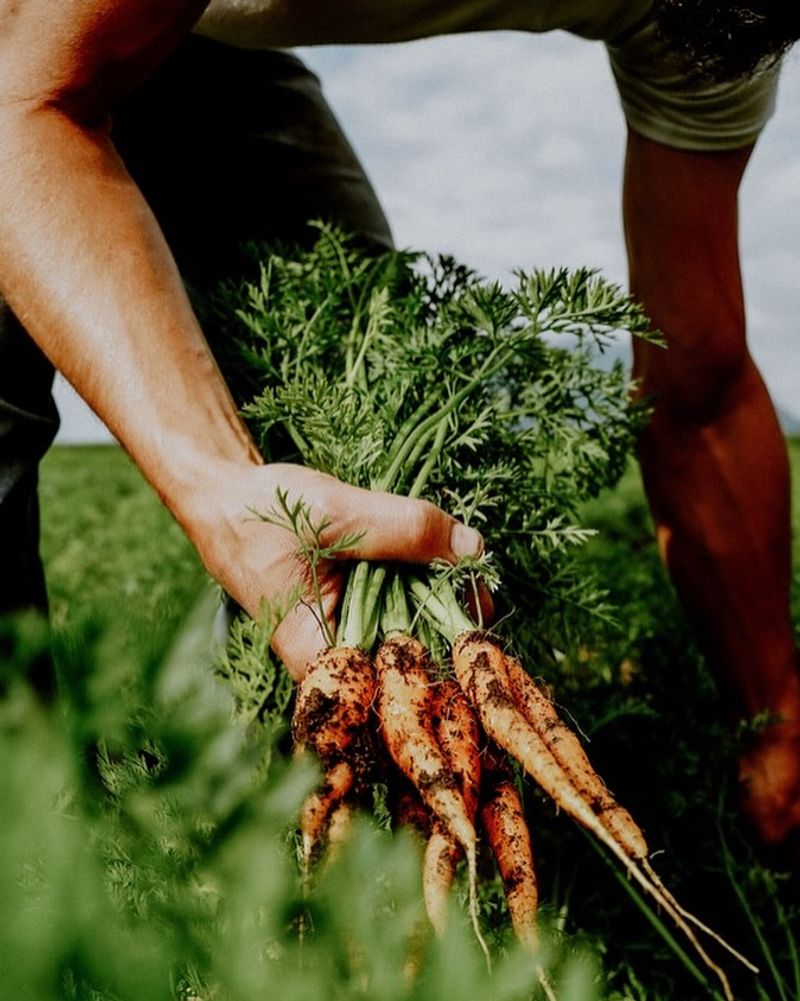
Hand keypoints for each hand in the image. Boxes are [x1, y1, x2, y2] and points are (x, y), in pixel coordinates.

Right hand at [179, 460, 482, 679]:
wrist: (228, 499)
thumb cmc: (263, 512)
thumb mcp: (337, 513)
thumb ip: (403, 531)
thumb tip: (474, 549)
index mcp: (316, 656)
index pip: (393, 684)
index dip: (445, 662)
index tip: (480, 625)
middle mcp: (335, 659)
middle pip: (413, 659)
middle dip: (452, 620)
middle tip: (476, 576)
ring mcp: (349, 636)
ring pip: (415, 631)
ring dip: (442, 598)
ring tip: (460, 562)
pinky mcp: (358, 613)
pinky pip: (403, 610)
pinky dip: (423, 584)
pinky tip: (440, 560)